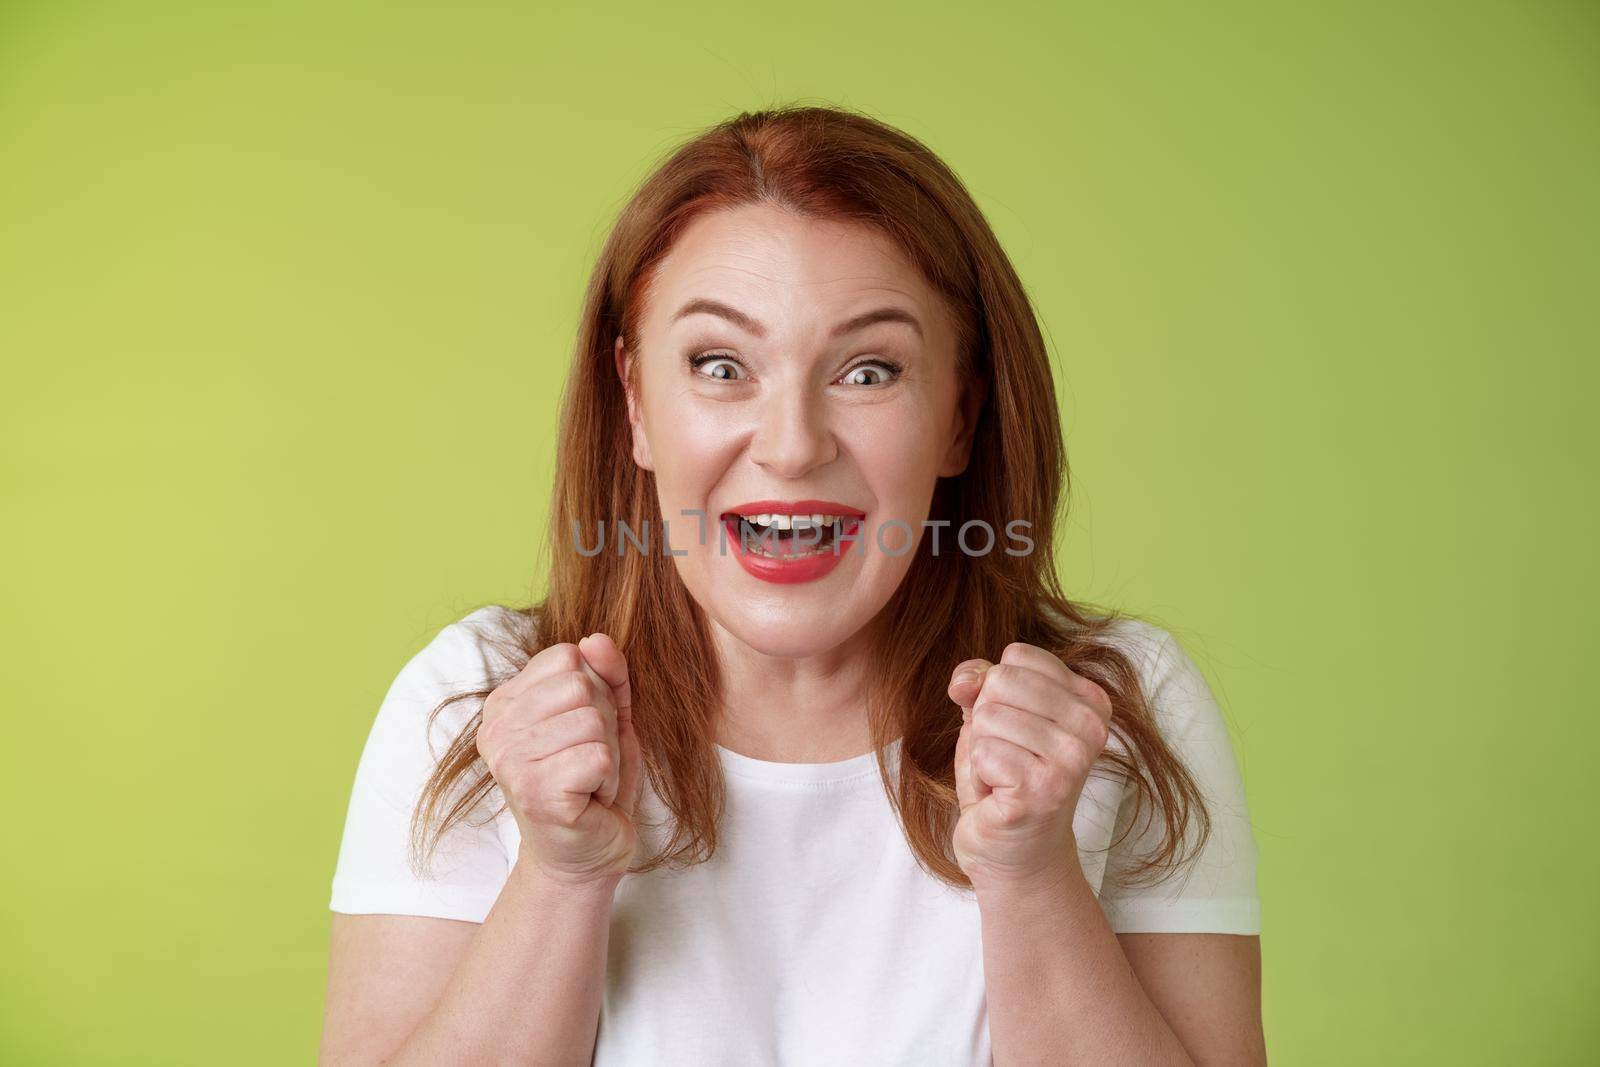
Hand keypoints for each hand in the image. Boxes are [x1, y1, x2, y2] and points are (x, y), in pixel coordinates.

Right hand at [476, 632, 642, 886]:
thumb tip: (596, 639)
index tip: (582, 733)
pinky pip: (598, 756)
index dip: (595, 692)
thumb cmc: (593, 780)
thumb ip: (607, 673)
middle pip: (582, 687)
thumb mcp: (608, 715)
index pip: (568, 657)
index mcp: (505, 702)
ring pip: (593, 722)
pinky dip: (608, 779)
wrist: (587, 851)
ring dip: (607, 755)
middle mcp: (496, 729)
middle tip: (588, 762)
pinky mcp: (535, 793)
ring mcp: (510, 762)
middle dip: (604, 725)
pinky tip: (590, 799)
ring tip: (588, 781)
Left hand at [948, 641, 1112, 891]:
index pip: (1017, 657)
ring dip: (982, 751)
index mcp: (1090, 700)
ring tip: (1003, 777)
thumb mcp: (992, 716)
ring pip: (987, 716)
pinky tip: (1001, 795)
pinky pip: (983, 751)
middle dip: (985, 721)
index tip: (1014, 730)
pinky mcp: (1044, 788)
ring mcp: (1072, 758)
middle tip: (1004, 757)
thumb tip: (963, 681)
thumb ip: (978, 682)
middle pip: (1000, 682)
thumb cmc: (1006, 778)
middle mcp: (1091, 726)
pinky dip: (980, 776)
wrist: (1016, 852)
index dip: (995, 691)